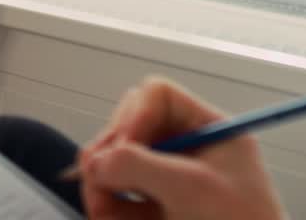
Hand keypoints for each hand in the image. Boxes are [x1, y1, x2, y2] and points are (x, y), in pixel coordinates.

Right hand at [79, 77, 284, 219]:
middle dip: (109, 153)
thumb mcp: (192, 189)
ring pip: (113, 162)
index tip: (126, 148)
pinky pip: (114, 194)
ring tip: (101, 208)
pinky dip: (105, 205)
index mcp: (210, 133)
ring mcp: (168, 180)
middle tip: (100, 178)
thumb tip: (95, 161)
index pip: (158, 96)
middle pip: (127, 127)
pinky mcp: (155, 208)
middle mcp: (186, 150)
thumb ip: (140, 165)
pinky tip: (108, 216)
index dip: (135, 116)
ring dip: (100, 183)